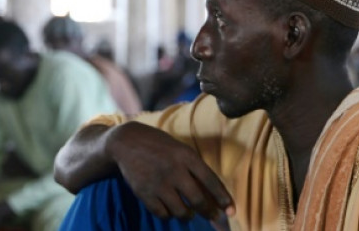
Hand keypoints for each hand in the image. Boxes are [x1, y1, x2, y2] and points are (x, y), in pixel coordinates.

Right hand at [107, 122, 234, 220]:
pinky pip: (162, 213)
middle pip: (197, 200)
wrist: (127, 141)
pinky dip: (168, 215)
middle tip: (214, 216)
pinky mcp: (144, 193)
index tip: (231, 210)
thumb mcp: (180, 149)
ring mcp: (158, 183)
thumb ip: (194, 168)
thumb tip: (211, 192)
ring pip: (180, 211)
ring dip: (187, 215)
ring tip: (189, 213)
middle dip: (209, 212)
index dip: (223, 198)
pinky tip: (170, 210)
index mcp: (186, 156)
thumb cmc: (159, 145)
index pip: (211, 180)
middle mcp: (174, 170)